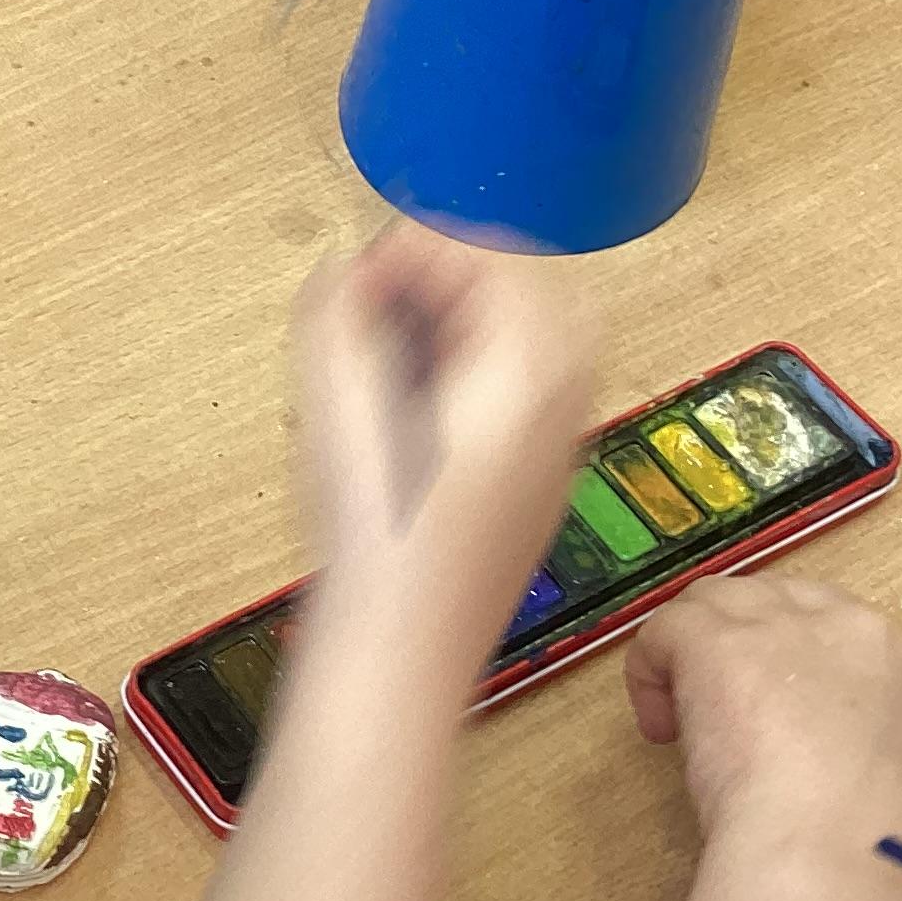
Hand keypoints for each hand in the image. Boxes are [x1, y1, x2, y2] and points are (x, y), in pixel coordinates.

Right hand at [293, 220, 595, 652]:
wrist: (403, 653)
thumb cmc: (378, 547)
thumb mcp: (337, 406)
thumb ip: (336, 314)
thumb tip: (342, 272)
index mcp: (529, 365)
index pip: (490, 255)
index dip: (415, 247)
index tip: (359, 269)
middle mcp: (564, 399)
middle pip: (531, 289)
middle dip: (454, 275)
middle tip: (383, 290)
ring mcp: (560, 445)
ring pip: (536, 340)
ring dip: (465, 321)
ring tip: (394, 341)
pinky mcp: (537, 483)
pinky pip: (528, 391)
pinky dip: (477, 370)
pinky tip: (413, 403)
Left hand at [626, 575, 901, 868]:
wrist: (849, 846)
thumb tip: (894, 784)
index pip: (862, 647)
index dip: (822, 683)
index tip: (799, 734)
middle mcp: (857, 629)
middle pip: (793, 606)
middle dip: (760, 650)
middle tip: (739, 715)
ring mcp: (784, 626)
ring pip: (727, 602)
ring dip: (702, 648)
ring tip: (689, 716)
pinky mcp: (717, 640)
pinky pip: (669, 629)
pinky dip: (652, 672)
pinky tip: (658, 729)